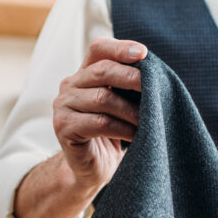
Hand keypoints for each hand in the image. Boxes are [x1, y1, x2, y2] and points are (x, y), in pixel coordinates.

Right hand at [52, 37, 146, 194]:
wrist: (93, 169)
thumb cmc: (112, 134)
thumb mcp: (121, 104)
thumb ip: (128, 85)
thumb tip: (154, 71)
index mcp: (84, 74)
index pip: (98, 49)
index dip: (120, 48)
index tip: (144, 54)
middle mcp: (70, 86)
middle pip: (102, 70)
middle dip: (132, 77)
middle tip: (154, 89)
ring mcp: (63, 106)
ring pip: (103, 98)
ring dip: (131, 110)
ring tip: (149, 120)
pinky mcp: (63, 127)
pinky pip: (98, 122)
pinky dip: (122, 128)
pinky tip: (136, 135)